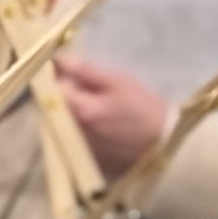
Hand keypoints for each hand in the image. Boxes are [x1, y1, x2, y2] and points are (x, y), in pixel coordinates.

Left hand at [57, 54, 169, 177]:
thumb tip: (59, 59)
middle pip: (55, 109)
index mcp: (80, 111)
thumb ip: (86, 71)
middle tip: (83, 88)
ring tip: (94, 107)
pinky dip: (80, 129)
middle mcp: (74, 132)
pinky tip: (99, 125)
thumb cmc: (144, 108)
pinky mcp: (88, 159)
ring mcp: (79, 148)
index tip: (67, 71)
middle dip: (64, 96)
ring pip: (63, 125)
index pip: (52, 90)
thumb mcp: (118, 82)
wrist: (165, 143)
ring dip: (71, 113)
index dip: (56, 78)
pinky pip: (75, 140)